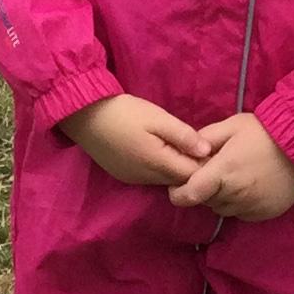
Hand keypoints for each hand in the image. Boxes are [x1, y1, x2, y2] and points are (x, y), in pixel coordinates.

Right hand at [58, 93, 211, 186]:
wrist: (84, 115)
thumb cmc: (124, 112)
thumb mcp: (158, 118)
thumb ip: (184, 136)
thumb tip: (207, 151)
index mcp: (157, 164)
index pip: (192, 176)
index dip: (204, 163)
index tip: (209, 148)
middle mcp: (146, 178)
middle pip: (179, 180)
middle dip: (190, 166)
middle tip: (194, 144)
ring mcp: (133, 179)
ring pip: (164, 180)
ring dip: (174, 166)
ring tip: (176, 145)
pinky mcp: (124, 175)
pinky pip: (150, 177)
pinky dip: (159, 167)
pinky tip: (157, 149)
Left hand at [166, 112, 293, 221]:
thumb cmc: (266, 132)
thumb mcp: (232, 125)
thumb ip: (206, 138)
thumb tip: (189, 152)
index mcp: (223, 172)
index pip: (187, 196)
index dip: (178, 192)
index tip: (182, 183)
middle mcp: (235, 194)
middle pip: (205, 202)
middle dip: (204, 189)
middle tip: (216, 171)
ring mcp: (250, 207)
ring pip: (223, 209)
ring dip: (222, 197)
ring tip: (236, 177)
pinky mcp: (264, 214)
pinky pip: (241, 213)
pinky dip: (240, 203)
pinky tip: (251, 185)